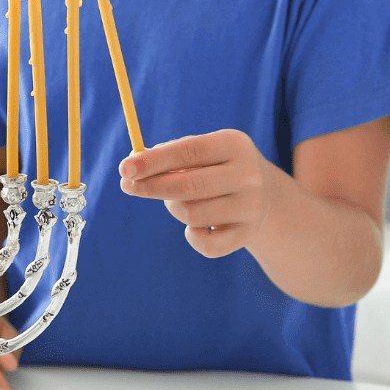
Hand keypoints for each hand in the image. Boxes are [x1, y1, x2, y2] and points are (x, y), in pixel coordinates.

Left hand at [118, 129, 274, 257]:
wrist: (265, 193)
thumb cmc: (217, 167)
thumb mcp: (202, 152)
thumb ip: (169, 154)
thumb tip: (132, 164)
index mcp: (235, 145)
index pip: (188, 152)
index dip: (153, 161)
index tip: (124, 168)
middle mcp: (248, 174)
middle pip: (188, 186)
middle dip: (151, 187)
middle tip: (126, 186)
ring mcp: (251, 206)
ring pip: (191, 215)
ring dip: (174, 208)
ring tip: (178, 201)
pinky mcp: (248, 233)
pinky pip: (205, 245)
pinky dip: (192, 236)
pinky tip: (195, 225)